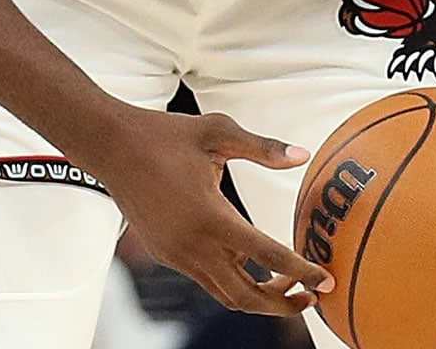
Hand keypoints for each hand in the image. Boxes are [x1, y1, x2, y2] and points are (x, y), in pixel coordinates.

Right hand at [88, 107, 334, 315]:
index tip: (324, 282)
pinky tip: (249, 261)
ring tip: (285, 282)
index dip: (300, 272)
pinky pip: (205, 278)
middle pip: (246, 296)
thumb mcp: (218, 132)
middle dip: (282, 304)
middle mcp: (193, 245)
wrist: (111, 146)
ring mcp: (176, 254)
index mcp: (212, 217)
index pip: (267, 257)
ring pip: (224, 293)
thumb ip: (263, 148)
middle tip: (310, 296)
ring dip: (257, 295)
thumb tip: (302, 155)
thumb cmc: (165, 135)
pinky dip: (232, 280)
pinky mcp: (165, 253)